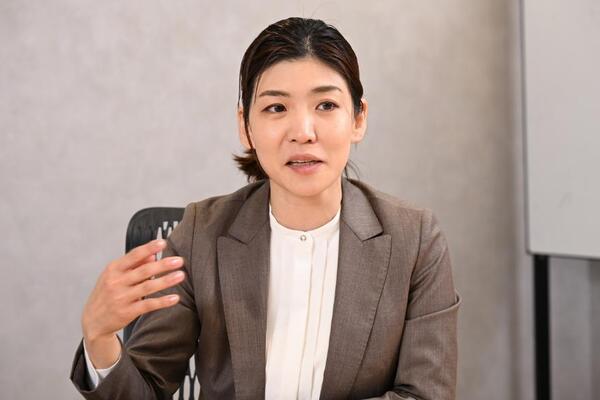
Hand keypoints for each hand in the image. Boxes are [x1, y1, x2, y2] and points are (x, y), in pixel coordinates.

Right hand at [81, 239, 184, 367]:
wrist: (93, 321)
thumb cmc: (107, 293)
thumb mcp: (115, 276)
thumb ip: (134, 265)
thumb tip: (153, 255)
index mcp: (113, 269)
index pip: (133, 256)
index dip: (149, 248)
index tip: (163, 243)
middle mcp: (116, 282)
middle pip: (143, 271)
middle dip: (163, 265)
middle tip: (179, 260)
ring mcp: (121, 297)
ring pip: (147, 287)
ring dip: (165, 281)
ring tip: (180, 276)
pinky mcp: (127, 312)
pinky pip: (148, 305)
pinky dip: (162, 301)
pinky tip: (175, 298)